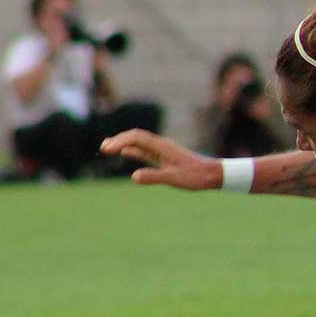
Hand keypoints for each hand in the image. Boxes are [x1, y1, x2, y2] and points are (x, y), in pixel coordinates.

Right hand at [100, 129, 222, 189]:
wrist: (212, 174)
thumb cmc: (195, 176)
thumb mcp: (173, 179)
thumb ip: (153, 177)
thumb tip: (133, 177)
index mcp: (162, 147)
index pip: (137, 139)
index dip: (120, 141)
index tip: (107, 149)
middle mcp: (161, 145)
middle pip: (136, 137)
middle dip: (118, 140)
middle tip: (103, 147)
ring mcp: (162, 150)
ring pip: (139, 142)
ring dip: (123, 143)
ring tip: (107, 147)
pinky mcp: (165, 156)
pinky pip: (145, 150)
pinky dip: (133, 150)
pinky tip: (125, 153)